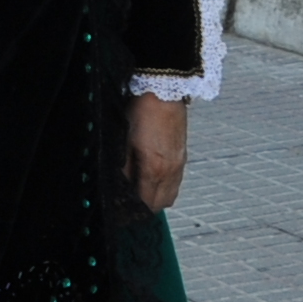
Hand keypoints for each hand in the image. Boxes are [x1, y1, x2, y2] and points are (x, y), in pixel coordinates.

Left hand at [128, 94, 188, 210]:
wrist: (164, 91)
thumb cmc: (141, 111)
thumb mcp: (123, 139)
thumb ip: (123, 166)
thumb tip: (118, 184)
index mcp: (154, 168)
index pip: (146, 202)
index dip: (133, 209)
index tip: (121, 210)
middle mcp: (171, 171)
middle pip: (160, 203)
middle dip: (145, 208)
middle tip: (129, 204)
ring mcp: (180, 164)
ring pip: (170, 195)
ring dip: (156, 198)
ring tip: (139, 192)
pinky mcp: (183, 156)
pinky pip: (176, 182)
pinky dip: (164, 187)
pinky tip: (152, 178)